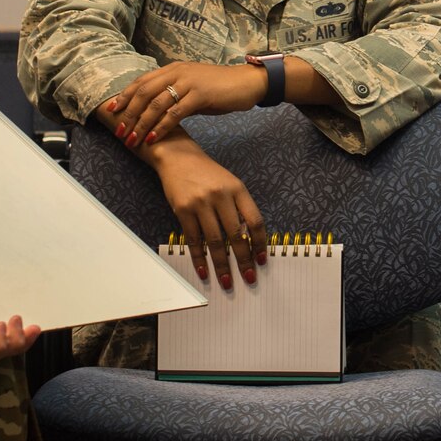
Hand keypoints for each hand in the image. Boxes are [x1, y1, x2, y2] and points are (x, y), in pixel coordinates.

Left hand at [104, 62, 267, 148]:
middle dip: (129, 113)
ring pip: (156, 103)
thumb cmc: (220, 88)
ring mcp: (188, 82)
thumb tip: (157, 110)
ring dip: (142, 123)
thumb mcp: (192, 88)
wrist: (247, 82)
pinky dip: (161, 127)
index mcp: (173, 69)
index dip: (124, 96)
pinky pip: (174, 112)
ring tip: (132, 140)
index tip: (111, 111)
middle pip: (143, 92)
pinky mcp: (200, 94)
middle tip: (120, 131)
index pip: (141, 82)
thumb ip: (174, 95)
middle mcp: (177, 72)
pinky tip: (154, 138)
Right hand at [148, 134, 268, 289]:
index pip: (255, 220)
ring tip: (227, 282)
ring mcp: (201, 203)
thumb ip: (240, 208)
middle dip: (244, 260)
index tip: (262, 260)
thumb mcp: (230, 184)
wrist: (178, 158)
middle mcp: (221, 196)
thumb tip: (250, 241)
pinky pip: (193, 240)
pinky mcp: (183, 210)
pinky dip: (199, 258)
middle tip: (249, 278)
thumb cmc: (208, 174)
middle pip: (236, 234)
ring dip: (222, 265)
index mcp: (238, 189)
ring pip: (215, 241)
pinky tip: (204, 271)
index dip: (260, 243)